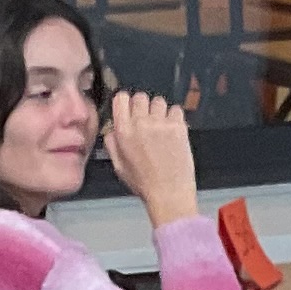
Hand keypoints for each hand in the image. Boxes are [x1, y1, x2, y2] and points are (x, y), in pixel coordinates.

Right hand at [100, 90, 201, 225]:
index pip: (121, 98)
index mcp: (123, 132)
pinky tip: (172, 131)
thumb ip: (112, 144)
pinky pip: (175, 109)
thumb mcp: (118, 166)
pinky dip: (174, 117)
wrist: (169, 193)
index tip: (130, 110)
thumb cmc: (143, 183)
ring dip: (159, 111)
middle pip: (140, 96)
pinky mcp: (178, 126)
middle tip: (147, 122)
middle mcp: (141, 123)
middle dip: (143, 107)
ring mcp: (161, 123)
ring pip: (159, 101)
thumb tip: (112, 128)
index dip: (126, 103)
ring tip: (161, 128)